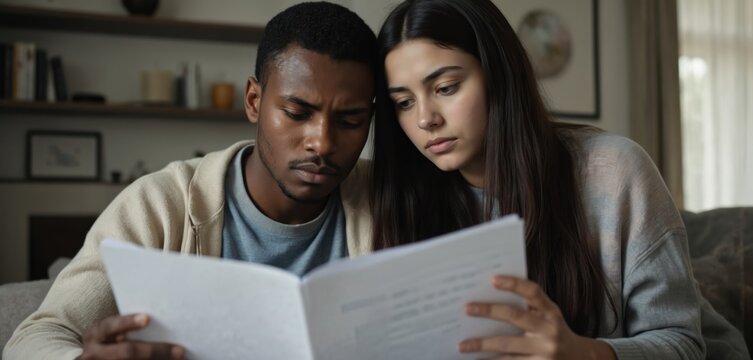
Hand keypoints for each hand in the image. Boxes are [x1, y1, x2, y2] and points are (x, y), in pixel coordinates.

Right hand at [76, 313, 184, 359]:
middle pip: (127, 352)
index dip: (128, 322)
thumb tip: (158, 322)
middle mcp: (93, 353)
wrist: (94, 359)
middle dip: (156, 350)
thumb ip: (126, 328)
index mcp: (95, 334)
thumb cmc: (109, 340)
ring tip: (179, 358)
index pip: (110, 326)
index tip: (147, 319)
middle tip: (180, 351)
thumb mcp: (110, 332)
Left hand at [458, 275, 614, 359]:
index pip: (533, 292)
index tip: (493, 279)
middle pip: (515, 316)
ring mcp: (545, 351)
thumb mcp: (548, 315)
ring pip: (508, 346)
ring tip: (462, 346)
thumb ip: (528, 305)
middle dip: (489, 311)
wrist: (579, 358)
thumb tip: (491, 294)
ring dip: (482, 345)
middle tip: (467, 308)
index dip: (514, 284)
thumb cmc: (554, 330)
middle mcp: (549, 330)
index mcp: (550, 311)